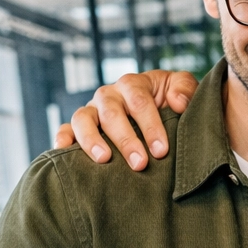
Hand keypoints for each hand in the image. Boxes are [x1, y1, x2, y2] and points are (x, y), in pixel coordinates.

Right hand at [53, 70, 198, 169]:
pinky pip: (64, 128)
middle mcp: (109, 95)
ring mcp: (92, 110)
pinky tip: (64, 151)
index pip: (139, 101)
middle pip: (111, 112)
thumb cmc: (169, 103)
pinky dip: (62, 138)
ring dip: (92, 139)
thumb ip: (185, 89)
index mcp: (133, 85)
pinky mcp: (78, 126)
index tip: (161, 150)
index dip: (150, 125)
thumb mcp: (181, 89)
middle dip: (126, 139)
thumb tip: (177, 102)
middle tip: (140, 163)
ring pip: (83, 118)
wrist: (156, 111)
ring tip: (104, 159)